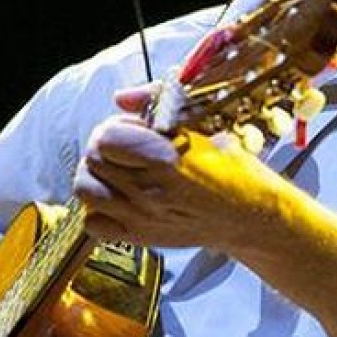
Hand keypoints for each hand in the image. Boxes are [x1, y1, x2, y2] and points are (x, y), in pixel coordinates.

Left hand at [74, 88, 292, 250]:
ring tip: (118, 170)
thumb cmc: (234, 171)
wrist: (251, 217)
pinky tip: (120, 198)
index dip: (115, 128)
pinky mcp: (140, 237)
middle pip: (93, 160)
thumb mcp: (204, 125)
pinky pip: (93, 223)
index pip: (105, 138)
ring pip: (86, 189)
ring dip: (97, 174)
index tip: (129, 128)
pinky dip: (99, 209)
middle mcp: (149, 191)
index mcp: (166, 158)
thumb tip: (122, 98)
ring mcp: (141, 217)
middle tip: (125, 147)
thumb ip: (157, 105)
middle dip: (104, 146)